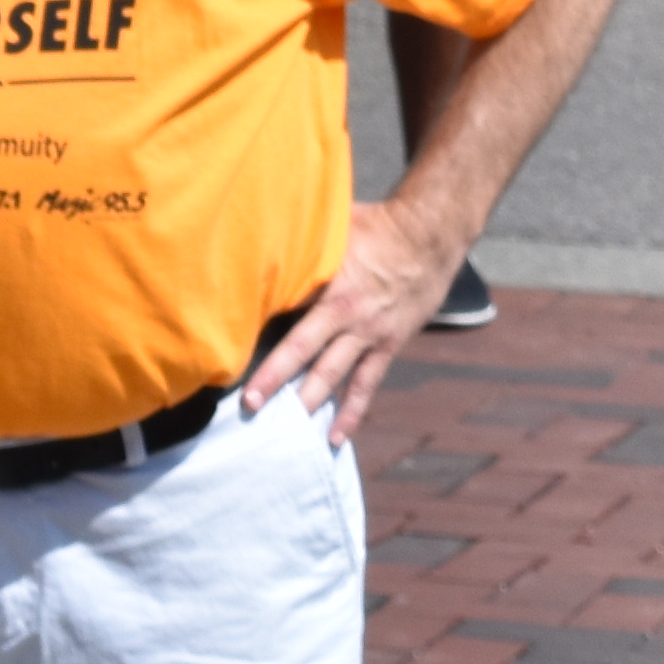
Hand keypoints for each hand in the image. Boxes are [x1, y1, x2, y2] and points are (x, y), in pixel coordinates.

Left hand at [244, 183, 468, 443]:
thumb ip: (304, 244)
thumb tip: (263, 238)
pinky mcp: (388, 346)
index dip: (261, 333)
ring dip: (309, 402)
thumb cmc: (377, 226)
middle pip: (304, 352)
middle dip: (275, 379)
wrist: (432, 235)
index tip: (231, 355)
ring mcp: (369, 335)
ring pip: (333, 375)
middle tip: (249, 407)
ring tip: (286, 432)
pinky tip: (335, 437)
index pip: (288, 313)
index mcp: (331, 286)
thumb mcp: (336, 229)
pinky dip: (351, 412)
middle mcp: (347, 316)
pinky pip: (366, 384)